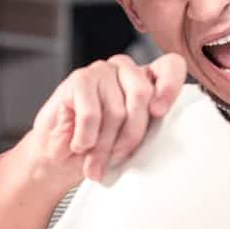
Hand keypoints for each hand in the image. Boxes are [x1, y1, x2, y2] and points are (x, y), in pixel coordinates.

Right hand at [29, 53, 186, 184]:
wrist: (58, 157)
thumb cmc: (97, 149)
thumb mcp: (129, 143)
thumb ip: (146, 132)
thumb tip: (164, 138)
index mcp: (147, 81)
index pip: (171, 66)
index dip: (169, 86)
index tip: (158, 113)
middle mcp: (126, 70)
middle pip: (142, 93)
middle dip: (131, 134)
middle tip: (117, 157)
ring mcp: (102, 71)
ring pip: (116, 110)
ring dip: (105, 145)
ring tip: (95, 162)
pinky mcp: (79, 79)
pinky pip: (91, 114)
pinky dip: (86, 137)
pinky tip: (79, 145)